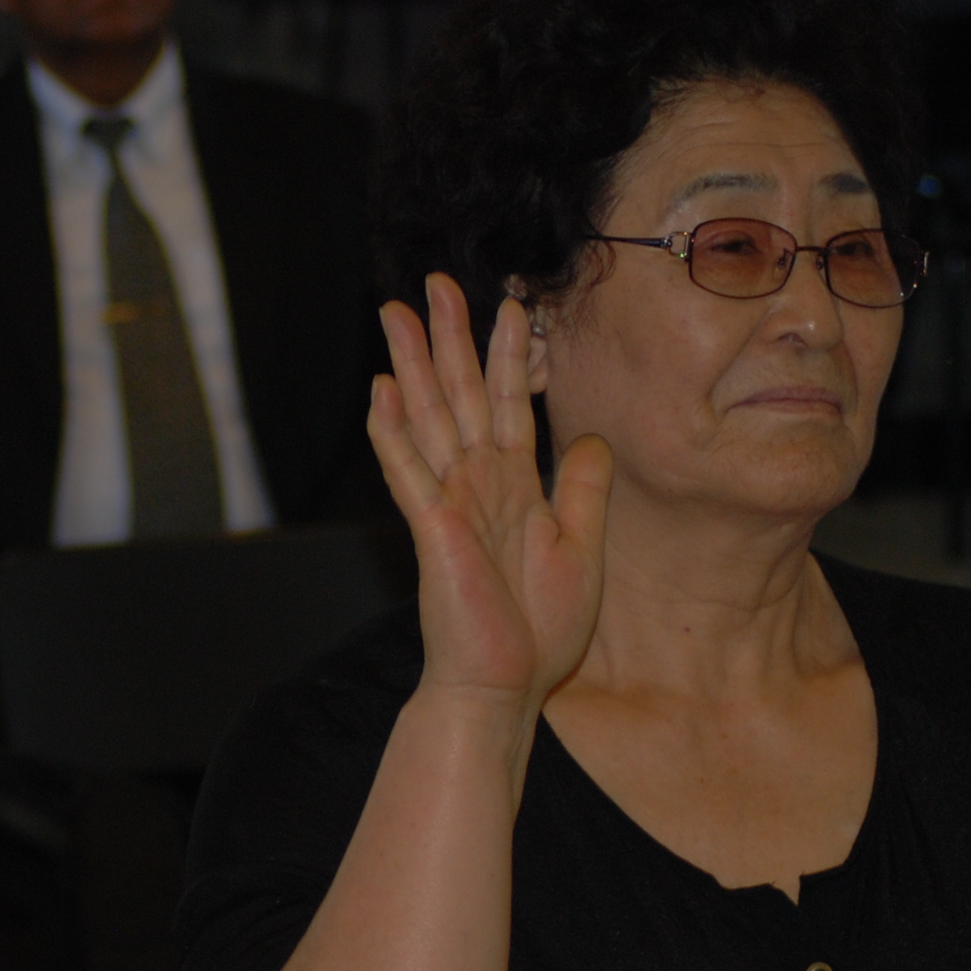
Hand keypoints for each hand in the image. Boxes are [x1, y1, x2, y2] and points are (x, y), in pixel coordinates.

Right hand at [368, 276, 611, 710]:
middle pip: (459, 396)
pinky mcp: (433, 530)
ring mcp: (449, 504)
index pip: (509, 404)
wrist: (503, 687)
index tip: (509, 301)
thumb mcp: (582, 548)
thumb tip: (588, 436)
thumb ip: (583, 490)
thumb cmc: (535, 631)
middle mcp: (476, 485)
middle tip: (433, 282)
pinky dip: (395, 432)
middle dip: (447, 337)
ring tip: (396, 313)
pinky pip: (410, 472)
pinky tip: (383, 392)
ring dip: (414, 364)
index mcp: (512, 487)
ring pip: (429, 418)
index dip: (508, 353)